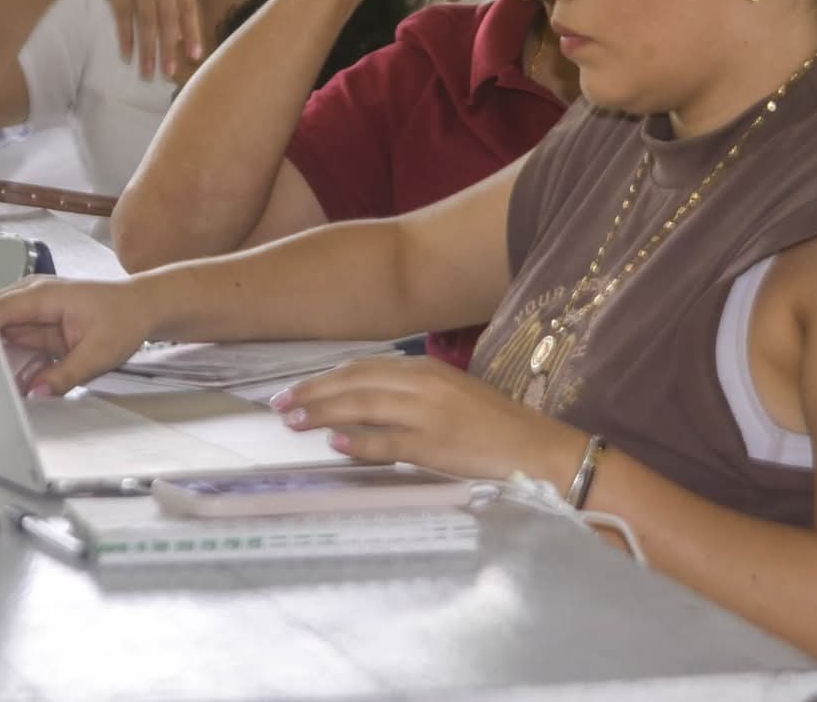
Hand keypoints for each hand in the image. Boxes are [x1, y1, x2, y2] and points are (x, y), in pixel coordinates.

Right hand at [0, 276, 155, 396]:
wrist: (145, 307)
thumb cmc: (126, 319)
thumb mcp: (98, 353)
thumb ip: (64, 375)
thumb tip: (34, 395)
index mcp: (42, 294)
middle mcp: (31, 296)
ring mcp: (34, 310)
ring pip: (0, 331)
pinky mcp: (40, 324)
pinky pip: (15, 340)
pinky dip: (6, 357)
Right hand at [56, 0, 202, 78]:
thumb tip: (178, 35)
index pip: (188, 2)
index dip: (192, 30)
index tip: (194, 55)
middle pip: (168, 13)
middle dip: (169, 46)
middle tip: (168, 72)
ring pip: (147, 17)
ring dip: (148, 47)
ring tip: (147, 70)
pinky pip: (124, 13)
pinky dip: (126, 36)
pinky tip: (127, 53)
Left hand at [270, 355, 567, 478]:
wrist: (537, 448)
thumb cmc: (493, 426)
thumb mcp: (448, 397)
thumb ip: (407, 396)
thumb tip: (360, 408)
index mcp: (424, 369)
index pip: (362, 368)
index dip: (324, 378)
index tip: (294, 390)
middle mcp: (423, 384)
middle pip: (354, 382)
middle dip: (313, 392)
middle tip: (279, 405)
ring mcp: (428, 413)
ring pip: (363, 406)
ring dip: (324, 413)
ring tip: (294, 421)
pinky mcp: (436, 444)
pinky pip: (389, 442)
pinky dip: (359, 442)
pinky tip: (335, 445)